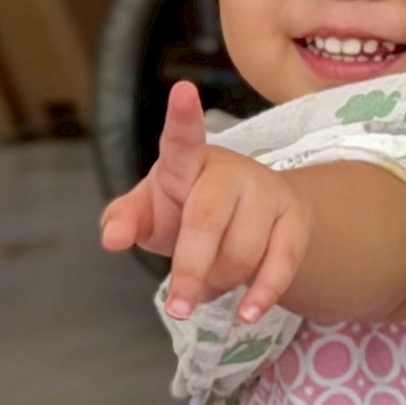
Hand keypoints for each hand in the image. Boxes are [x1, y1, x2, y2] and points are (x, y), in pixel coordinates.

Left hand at [102, 84, 308, 322]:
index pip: (182, 137)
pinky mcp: (295, 217)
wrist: (248, 217)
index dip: (183, 116)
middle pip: (206, 221)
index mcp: (186, 161)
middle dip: (190, 269)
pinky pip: (282, 262)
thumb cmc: (186, 209)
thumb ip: (125, 220)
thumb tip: (111, 238)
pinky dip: (263, 294)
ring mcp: (266, 190)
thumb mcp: (150, 212)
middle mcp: (230, 168)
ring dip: (220, 283)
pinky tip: (248, 313)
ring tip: (209, 286)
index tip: (182, 91)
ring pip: (242, 251)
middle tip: (178, 308)